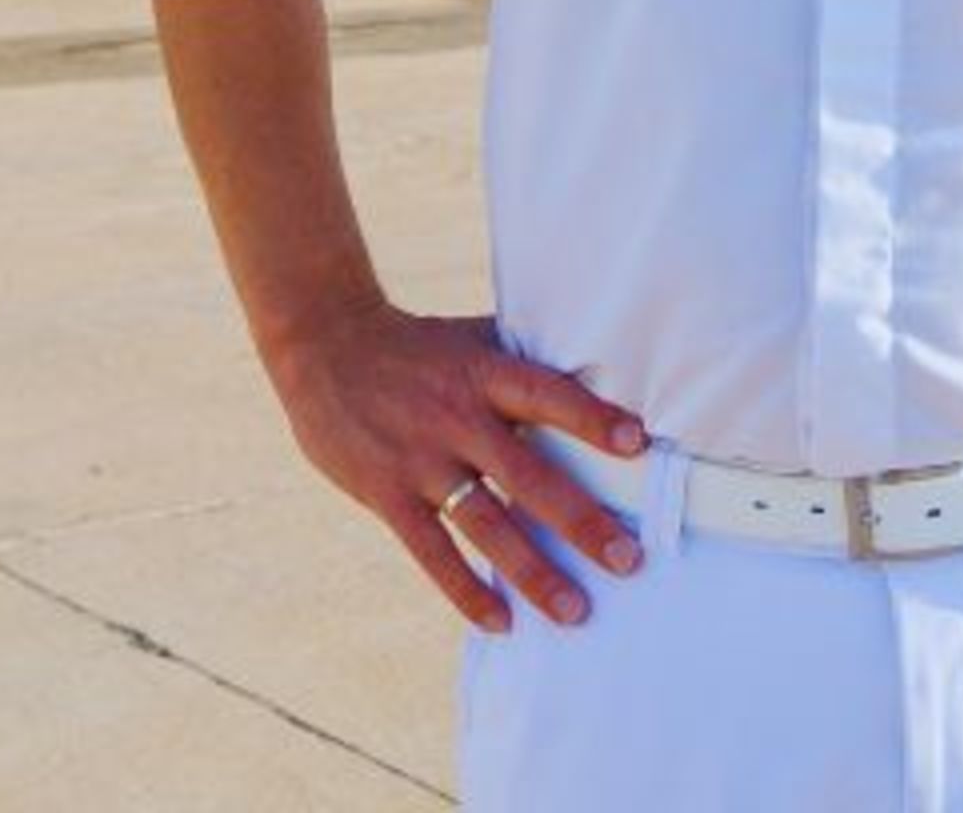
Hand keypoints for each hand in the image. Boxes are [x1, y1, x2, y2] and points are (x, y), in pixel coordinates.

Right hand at [260, 299, 649, 633]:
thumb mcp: (470, 340)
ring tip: (576, 611)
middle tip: (629, 559)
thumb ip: (523, 358)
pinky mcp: (387, 494)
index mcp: (482, 374)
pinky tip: (501, 623)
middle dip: (580, 520)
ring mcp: (421, 460)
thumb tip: (598, 364)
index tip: (638, 442)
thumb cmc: (416, 345)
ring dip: (532, 572)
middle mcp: (457, 418)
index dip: (590, 417)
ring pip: (486, 525)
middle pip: (528, 475)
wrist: (324, 344)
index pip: (546, 395)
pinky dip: (466, 589)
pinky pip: (432, 552)